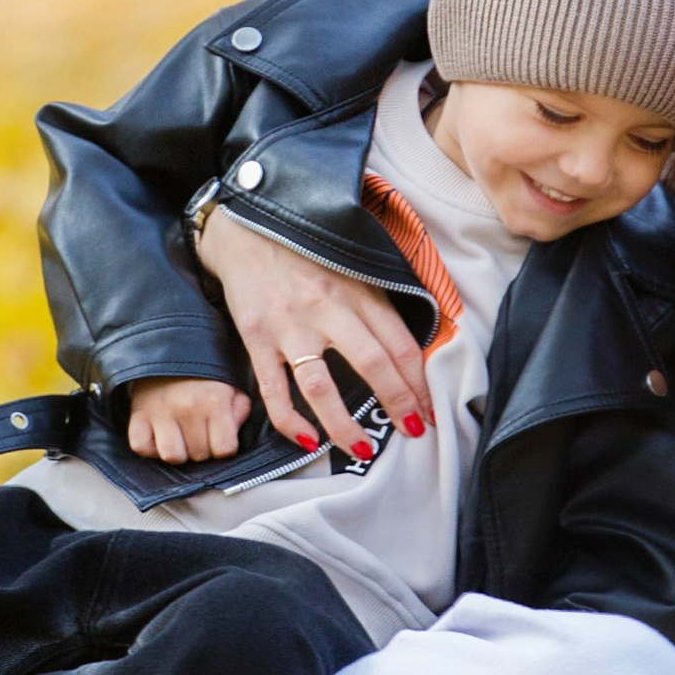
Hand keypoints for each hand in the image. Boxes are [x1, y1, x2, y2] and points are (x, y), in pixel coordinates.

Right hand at [126, 376, 252, 462]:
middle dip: (202, 448)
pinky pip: (141, 447)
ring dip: (178, 452)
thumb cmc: (203, 374)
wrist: (167, 348)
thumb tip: (233, 432)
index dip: (224, 447)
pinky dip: (149, 447)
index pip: (225, 450)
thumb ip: (240, 410)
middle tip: (199, 431)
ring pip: (172, 456)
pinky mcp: (138, 415)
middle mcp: (187, 408)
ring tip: (181, 437)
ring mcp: (160, 412)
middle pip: (199, 455)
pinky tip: (159, 435)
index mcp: (214, 401)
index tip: (219, 436)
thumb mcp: (231, 386)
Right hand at [195, 205, 432, 459]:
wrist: (244, 224)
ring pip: (321, 387)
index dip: (421, 383)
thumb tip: (413, 345)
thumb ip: (379, 300)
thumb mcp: (351, 262)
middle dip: (398, 404)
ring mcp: (290, 326)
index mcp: (358, 291)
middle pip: (373, 365)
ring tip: (363, 449)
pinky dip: (289, 421)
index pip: (401, 344)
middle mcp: (327, 308)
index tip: (430, 410)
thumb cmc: (305, 248)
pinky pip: (274, 390)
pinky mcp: (257, 338)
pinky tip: (307, 441)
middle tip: (413, 432)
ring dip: (344, 425)